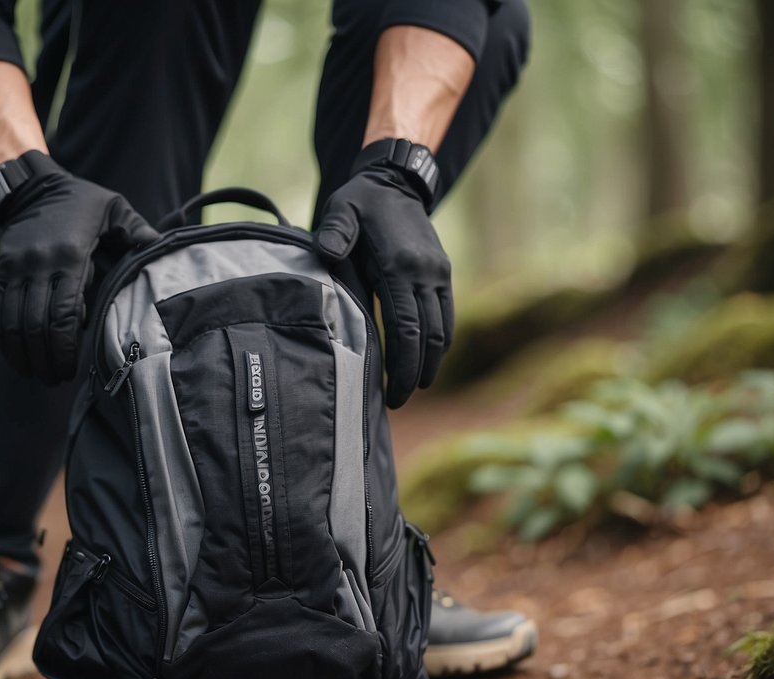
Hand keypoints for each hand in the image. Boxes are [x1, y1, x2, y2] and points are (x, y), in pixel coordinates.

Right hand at [0, 151, 158, 382]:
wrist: (29, 187)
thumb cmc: (81, 201)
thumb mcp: (114, 209)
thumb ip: (137, 231)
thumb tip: (162, 249)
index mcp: (70, 256)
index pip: (64, 314)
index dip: (67, 347)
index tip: (73, 367)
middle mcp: (37, 265)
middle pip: (37, 326)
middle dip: (47, 359)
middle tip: (57, 379)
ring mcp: (14, 270)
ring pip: (14, 325)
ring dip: (25, 356)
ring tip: (40, 376)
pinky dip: (5, 341)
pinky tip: (17, 359)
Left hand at [314, 152, 452, 408]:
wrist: (395, 182)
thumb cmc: (360, 203)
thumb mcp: (340, 211)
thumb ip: (335, 233)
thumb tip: (326, 252)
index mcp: (400, 264)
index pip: (407, 327)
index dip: (402, 364)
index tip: (392, 393)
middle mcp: (426, 272)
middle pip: (428, 336)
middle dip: (416, 374)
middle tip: (399, 402)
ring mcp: (438, 273)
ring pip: (443, 330)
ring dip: (431, 363)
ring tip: (413, 388)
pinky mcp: (443, 274)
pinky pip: (447, 316)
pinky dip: (439, 343)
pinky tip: (425, 362)